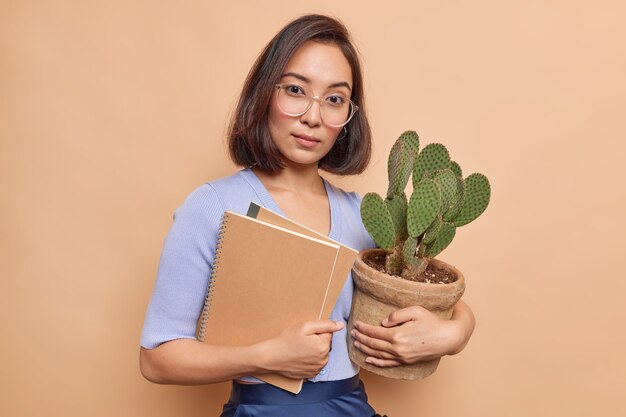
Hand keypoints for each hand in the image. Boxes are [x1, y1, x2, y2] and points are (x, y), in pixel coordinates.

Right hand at [259, 320, 343, 378]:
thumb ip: (325, 325)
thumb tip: (341, 325)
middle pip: (325, 344)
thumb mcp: (305, 326)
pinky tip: (299, 357)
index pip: (327, 333)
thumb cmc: (286, 340)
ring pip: (320, 354)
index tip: (306, 333)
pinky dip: (309, 360)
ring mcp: (317, 369)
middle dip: (316, 341)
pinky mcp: (311, 375)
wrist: (272, 357)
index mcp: (324, 346)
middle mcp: (323, 360)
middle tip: (301, 340)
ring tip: (299, 349)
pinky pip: (315, 364)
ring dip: (313, 351)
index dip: (316, 331)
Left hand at [350, 305, 468, 366]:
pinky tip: (368, 360)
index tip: (356, 324)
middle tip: (352, 333)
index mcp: (397, 335)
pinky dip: (376, 362)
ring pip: (377, 355)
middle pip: (373, 344)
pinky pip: (387, 364)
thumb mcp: (415, 311)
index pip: (374, 332)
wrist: (447, 338)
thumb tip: (383, 323)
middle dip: (361, 338)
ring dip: (365, 349)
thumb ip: (396, 315)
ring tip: (356, 344)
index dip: (363, 328)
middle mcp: (397, 348)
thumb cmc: (432, 322)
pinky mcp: (406, 362)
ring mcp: (401, 357)